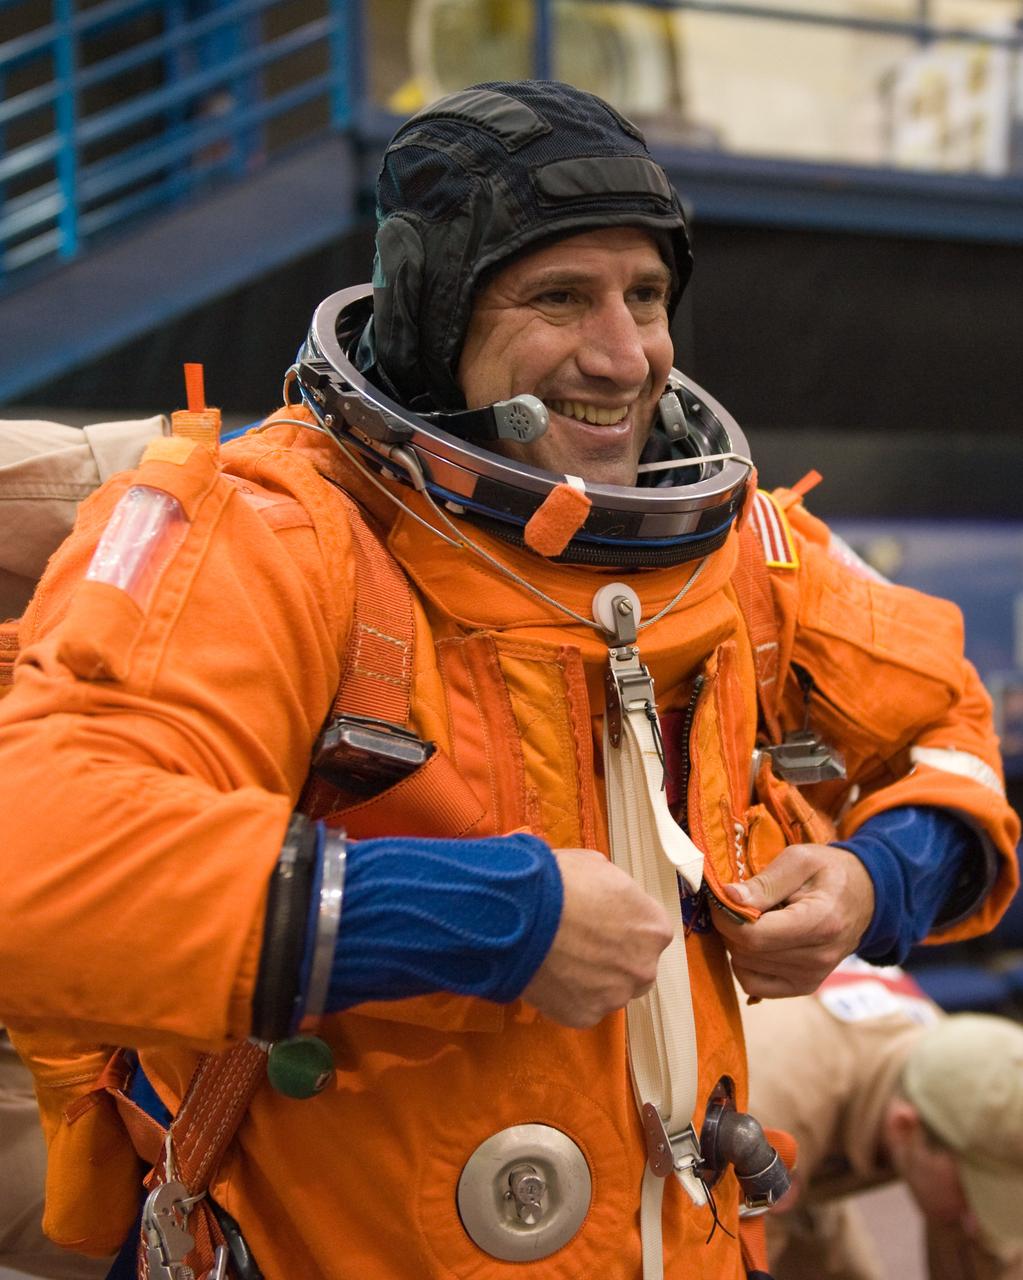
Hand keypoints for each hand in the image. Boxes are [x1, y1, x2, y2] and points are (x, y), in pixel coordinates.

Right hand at [521, 848, 671, 1027]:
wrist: (518, 916)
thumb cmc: (560, 885)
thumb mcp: (596, 867)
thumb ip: (615, 889)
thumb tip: (608, 895)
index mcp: (653, 929)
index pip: (650, 933)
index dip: (624, 926)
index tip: (604, 921)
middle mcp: (643, 967)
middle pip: (635, 967)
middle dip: (614, 958)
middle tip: (582, 943)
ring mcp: (614, 996)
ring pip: (610, 991)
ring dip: (592, 979)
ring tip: (560, 959)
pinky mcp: (585, 1016)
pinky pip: (582, 1007)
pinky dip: (569, 996)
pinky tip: (550, 975)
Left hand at [713, 843, 874, 997]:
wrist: (866, 897)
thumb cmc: (830, 872)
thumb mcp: (800, 860)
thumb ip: (765, 882)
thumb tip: (729, 897)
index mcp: (819, 923)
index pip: (753, 936)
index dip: (725, 918)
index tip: (721, 897)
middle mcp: (817, 959)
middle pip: (746, 953)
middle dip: (729, 927)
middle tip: (738, 903)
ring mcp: (812, 978)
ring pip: (745, 969)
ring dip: (737, 943)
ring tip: (755, 919)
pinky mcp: (804, 987)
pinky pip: (754, 984)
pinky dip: (745, 963)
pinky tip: (758, 940)